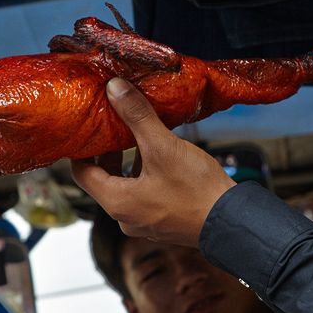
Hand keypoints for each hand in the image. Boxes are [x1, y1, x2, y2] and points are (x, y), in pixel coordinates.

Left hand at [71, 78, 235, 245]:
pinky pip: (145, 197)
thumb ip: (137, 116)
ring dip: (130, 165)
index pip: (81, 173)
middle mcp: (126, 218)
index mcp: (117, 202)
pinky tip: (164, 160)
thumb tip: (115, 89)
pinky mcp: (165, 223)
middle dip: (109, 154)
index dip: (82, 149)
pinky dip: (147, 177)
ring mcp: (146, 223)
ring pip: (127, 188)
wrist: (231, 221)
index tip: (88, 129)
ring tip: (142, 139)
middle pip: (104, 181)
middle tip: (115, 129)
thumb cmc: (196, 190)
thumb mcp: (163, 146)